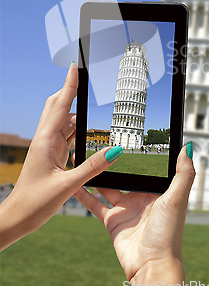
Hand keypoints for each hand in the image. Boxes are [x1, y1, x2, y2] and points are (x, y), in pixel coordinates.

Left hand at [0, 63, 121, 250]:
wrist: (17, 218)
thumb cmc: (35, 203)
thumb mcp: (67, 186)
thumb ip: (93, 167)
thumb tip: (114, 151)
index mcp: (45, 142)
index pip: (60, 105)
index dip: (69, 85)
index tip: (75, 67)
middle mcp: (45, 140)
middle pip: (57, 106)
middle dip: (69, 92)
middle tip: (83, 79)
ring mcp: (48, 147)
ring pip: (62, 121)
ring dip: (76, 113)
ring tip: (91, 108)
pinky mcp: (52, 156)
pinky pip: (65, 136)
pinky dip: (76, 130)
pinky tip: (86, 132)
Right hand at [75, 143, 194, 285]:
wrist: (151, 265)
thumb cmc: (169, 234)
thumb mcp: (177, 198)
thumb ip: (183, 173)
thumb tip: (188, 147)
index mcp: (158, 190)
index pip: (148, 167)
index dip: (139, 154)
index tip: (130, 136)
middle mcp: (142, 197)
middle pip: (125, 174)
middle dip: (115, 162)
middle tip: (102, 142)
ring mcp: (126, 208)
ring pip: (108, 186)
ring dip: (98, 174)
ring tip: (85, 157)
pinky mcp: (112, 220)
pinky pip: (96, 204)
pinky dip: (84, 194)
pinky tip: (75, 183)